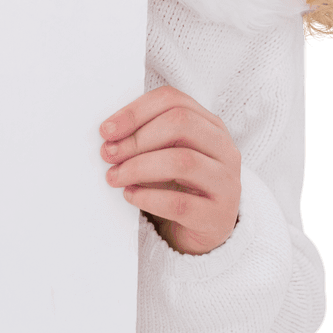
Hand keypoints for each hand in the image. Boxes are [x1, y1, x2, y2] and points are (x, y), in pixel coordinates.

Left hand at [100, 85, 240, 255]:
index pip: (173, 100)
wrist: (203, 232)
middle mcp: (224, 148)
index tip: (106, 129)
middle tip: (108, 153)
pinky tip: (130, 196)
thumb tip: (109, 134)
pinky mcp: (218, 216)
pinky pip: (180, 203)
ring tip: (114, 176)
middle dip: (137, 138)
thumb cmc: (179, 184)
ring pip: (182, 161)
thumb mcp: (167, 153)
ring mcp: (226, 182)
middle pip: (180, 123)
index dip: (135, 111)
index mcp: (210, 124)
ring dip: (139, 167)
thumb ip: (146, 136)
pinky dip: (149, 197)